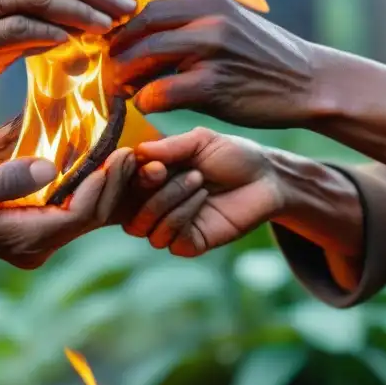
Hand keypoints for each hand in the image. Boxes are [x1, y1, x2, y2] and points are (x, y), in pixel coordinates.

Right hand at [0, 148, 136, 268]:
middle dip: (117, 185)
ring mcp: (33, 240)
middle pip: (92, 217)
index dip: (106, 185)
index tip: (122, 154)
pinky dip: (87, 187)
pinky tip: (98, 162)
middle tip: (138, 150)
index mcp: (25, 239)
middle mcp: (36, 245)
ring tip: (128, 154)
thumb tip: (49, 166)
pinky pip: (70, 210)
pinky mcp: (28, 228)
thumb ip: (6, 181)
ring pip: (85, 215)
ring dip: (107, 186)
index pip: (81, 215)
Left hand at [110, 0, 316, 127]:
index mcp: (211, 3)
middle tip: (110, 73)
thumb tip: (148, 38)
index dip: (125, 30)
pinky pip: (160, 92)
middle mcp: (210, 21)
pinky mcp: (214, 85)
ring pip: (143, 58)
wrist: (312, 84)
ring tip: (121, 90)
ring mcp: (212, 52)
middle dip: (117, 53)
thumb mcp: (233, 27)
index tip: (116, 49)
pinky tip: (148, 105)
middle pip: (140, 30)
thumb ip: (194, 28)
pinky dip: (145, 100)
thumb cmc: (267, 61)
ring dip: (124, 77)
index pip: (150, 10)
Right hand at [123, 128, 285, 255]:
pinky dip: (181, 217)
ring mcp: (170, 226)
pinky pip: (168, 239)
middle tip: (172, 172)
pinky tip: (203, 199)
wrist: (267, 178)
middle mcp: (154, 204)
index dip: (125, 176)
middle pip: (125, 212)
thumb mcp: (200, 141)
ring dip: (168, 201)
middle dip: (148, 190)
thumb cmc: (232, 155)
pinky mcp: (189, 243)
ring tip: (198, 181)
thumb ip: (170, 146)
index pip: (118, 186)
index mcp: (151, 179)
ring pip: (143, 227)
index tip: (149, 162)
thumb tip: (137, 151)